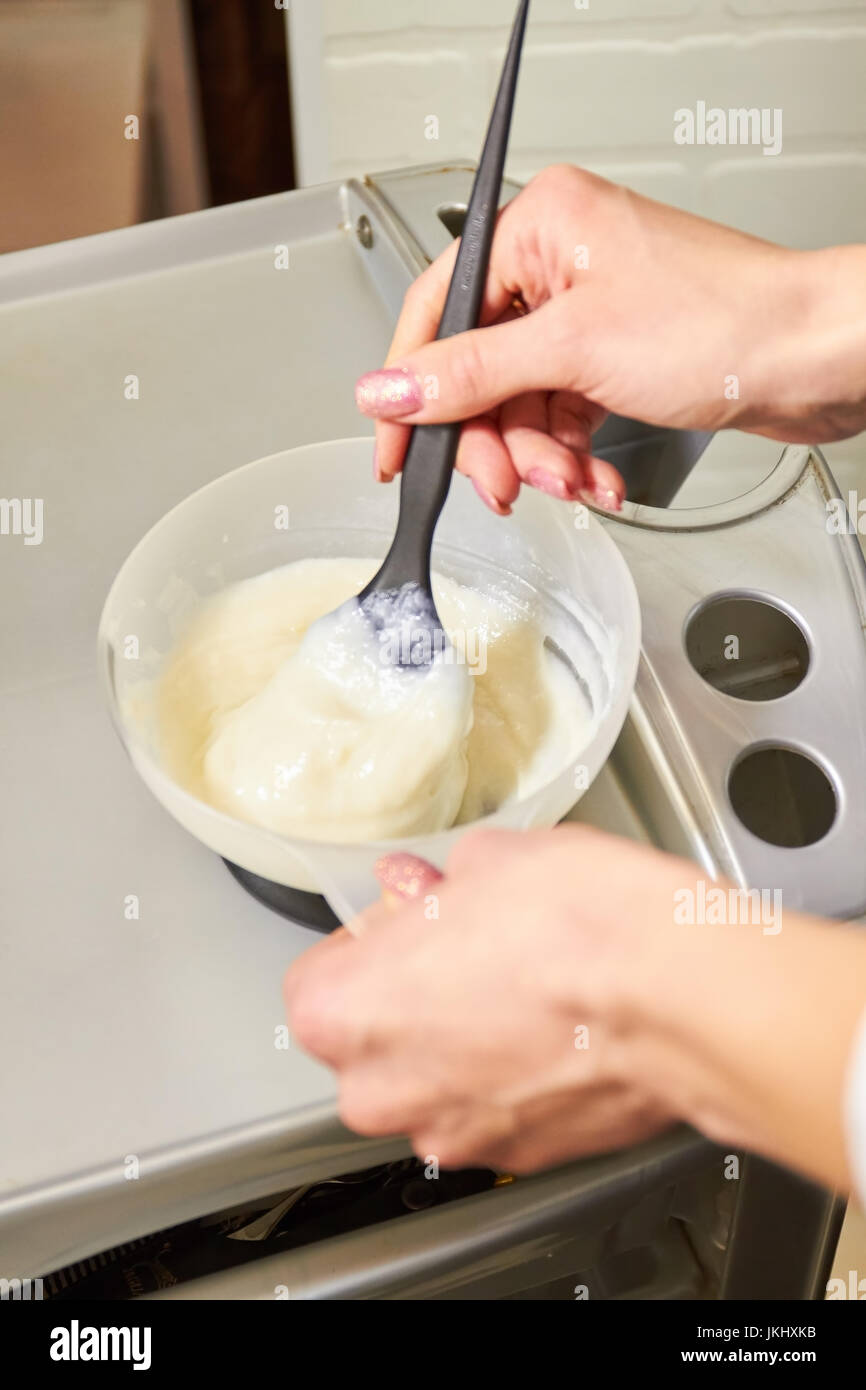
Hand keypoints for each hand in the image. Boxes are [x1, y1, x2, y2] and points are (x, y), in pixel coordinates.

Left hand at [284, 825, 865, 1188]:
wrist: (680, 997)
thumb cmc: (580, 925)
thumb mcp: (492, 859)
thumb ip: (436, 885)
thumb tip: (428, 889)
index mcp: (347, 1012)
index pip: (318, 979)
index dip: (367, 943)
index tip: (406, 921)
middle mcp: (386, 1091)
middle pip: (374, 1040)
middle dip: (413, 995)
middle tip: (468, 944)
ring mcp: (456, 1133)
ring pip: (436, 1078)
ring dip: (464, 1038)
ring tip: (526, 982)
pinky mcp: (524, 1154)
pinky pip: (496, 1107)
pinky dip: (516, 1074)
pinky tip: (558, 1023)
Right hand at [355, 164, 865, 513]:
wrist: (813, 358)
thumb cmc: (725, 322)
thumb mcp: (572, 350)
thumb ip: (470, 374)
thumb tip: (390, 388)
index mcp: (540, 225)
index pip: (439, 308)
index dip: (411, 385)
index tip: (392, 445)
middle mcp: (561, 262)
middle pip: (481, 370)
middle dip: (497, 440)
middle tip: (503, 485)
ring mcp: (590, 312)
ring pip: (523, 404)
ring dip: (543, 458)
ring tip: (571, 482)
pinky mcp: (616, 355)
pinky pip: (564, 415)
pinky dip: (575, 456)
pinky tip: (598, 480)